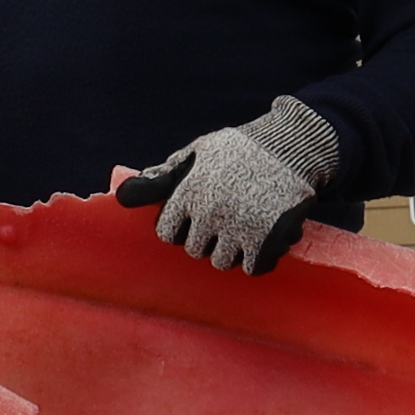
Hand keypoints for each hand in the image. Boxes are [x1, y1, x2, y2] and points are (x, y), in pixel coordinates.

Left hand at [112, 95, 343, 274]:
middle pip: (194, 250)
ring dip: (231, 250)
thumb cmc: (239, 149)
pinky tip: (262, 241)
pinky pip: (253, 268)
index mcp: (189, 191)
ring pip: (221, 262)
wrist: (291, 146)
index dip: (179, 227)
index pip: (166, 233)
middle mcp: (210, 213)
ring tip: (244, 228)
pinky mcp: (268, 239)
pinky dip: (258, 259)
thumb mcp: (198, 153)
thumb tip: (123, 196)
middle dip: (206, 238)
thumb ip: (163, 177)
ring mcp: (239, 228)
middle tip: (224, 219)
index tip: (194, 217)